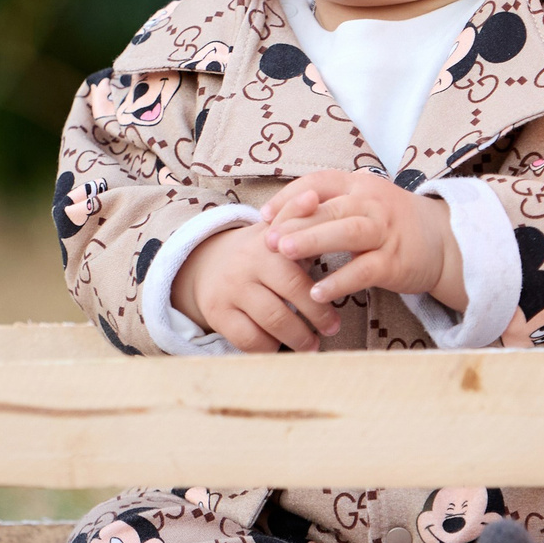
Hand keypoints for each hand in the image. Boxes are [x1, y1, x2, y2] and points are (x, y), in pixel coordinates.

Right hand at [169, 223, 340, 352]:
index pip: (296, 271)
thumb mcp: (276, 230)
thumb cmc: (260, 251)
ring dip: (297, 338)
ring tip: (313, 345)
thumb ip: (298, 215)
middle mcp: (245, 267)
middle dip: (315, 317)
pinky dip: (269, 347)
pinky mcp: (216, 314)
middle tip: (332, 329)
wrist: (208, 264)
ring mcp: (229, 292)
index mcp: (265, 246)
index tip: (335, 304)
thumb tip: (314, 195)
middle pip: (288, 298)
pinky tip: (281, 347)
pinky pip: (248, 339)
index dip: (318, 294)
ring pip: (271, 321)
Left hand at [259, 169, 465, 311]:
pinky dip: (340, 281)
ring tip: (285, 254)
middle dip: (295, 221)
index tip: (265, 216)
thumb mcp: (363, 204)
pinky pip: (364, 270)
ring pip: (347, 232)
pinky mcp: (395, 261)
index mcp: (360, 185)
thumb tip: (281, 218)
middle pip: (330, 207)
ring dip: (314, 241)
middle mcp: (373, 203)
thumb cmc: (393, 223)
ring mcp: (385, 231)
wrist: (445, 242)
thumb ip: (329, 206)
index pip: (319, 182)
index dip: (289, 196)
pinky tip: (318, 293)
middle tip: (268, 239)